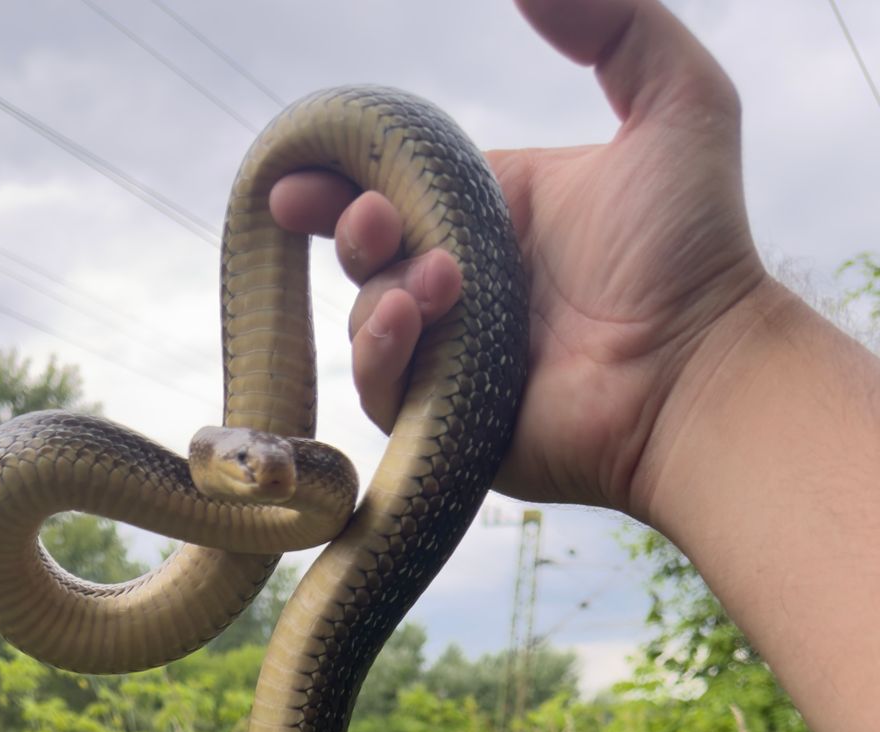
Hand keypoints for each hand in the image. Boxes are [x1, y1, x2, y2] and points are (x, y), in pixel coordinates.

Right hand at [269, 0, 772, 525]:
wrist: (698, 370)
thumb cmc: (694, 248)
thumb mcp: (676, 101)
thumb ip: (615, 23)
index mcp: (499, 212)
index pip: (399, 183)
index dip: (343, 173)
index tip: (300, 168)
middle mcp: (469, 285)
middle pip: (367, 250)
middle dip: (350, 227)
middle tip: (375, 222)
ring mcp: (455, 356)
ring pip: (368, 316)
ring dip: (382, 292)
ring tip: (442, 284)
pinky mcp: (449, 424)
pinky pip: (383, 388)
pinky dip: (381, 353)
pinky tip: (415, 321)